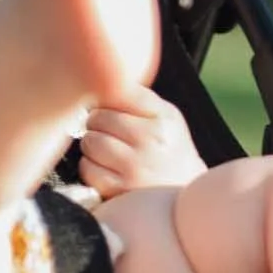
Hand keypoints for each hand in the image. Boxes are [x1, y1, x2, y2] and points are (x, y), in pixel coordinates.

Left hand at [79, 86, 205, 197]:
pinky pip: (88, 168)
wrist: (184, 196)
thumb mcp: (165, 116)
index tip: (109, 107)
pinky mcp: (120, 190)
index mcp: (163, 119)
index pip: (115, 92)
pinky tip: (106, 169)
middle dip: (97, 124)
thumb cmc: (167, 148)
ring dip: (93, 145)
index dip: (106, 99)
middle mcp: (151, 142)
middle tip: (108, 132)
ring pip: (90, 141)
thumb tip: (98, 77)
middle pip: (97, 117)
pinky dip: (91, 168)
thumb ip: (137, 95)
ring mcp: (135, 167)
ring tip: (108, 151)